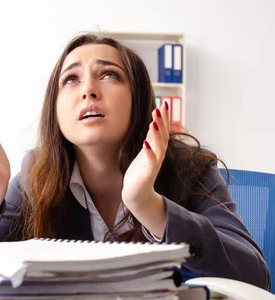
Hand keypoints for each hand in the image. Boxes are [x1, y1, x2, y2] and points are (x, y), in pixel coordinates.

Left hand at [122, 102, 169, 235]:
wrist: (136, 196)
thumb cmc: (139, 173)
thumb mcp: (145, 152)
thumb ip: (151, 139)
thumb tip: (154, 123)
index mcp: (156, 150)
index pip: (162, 131)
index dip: (164, 118)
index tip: (164, 103)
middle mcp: (157, 156)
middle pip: (162, 136)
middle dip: (162, 122)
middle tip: (161, 107)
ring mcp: (153, 165)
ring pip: (159, 147)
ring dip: (157, 134)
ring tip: (154, 121)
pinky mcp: (148, 175)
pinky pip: (151, 162)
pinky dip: (149, 152)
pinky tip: (146, 143)